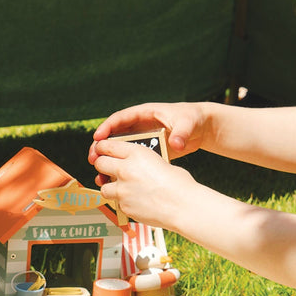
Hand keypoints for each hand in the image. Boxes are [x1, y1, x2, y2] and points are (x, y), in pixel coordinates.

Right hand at [89, 101, 210, 171]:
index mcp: (144, 114)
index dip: (107, 127)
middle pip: (115, 135)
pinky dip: (124, 169)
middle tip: (93, 159)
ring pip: (121, 150)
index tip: (98, 137)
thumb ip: (181, 133)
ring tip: (99, 174)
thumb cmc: (193, 119)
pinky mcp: (149, 151)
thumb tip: (176, 144)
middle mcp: (140, 126)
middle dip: (101, 147)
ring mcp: (143, 139)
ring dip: (109, 160)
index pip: (121, 118)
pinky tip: (117, 181)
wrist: (202, 128)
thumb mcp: (187, 123)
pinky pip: (132, 159)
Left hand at [90, 138, 195, 230]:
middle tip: (107, 169)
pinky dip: (123, 202)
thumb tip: (132, 166)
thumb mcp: (160, 161)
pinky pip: (116, 203)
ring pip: (103, 187)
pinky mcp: (124, 206)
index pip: (107, 146)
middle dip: (102, 166)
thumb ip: (141, 162)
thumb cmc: (179, 183)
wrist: (183, 206)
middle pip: (100, 164)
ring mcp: (122, 189)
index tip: (101, 151)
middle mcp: (125, 169)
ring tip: (122, 189)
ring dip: (110, 187)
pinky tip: (136, 202)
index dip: (102, 148)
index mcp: (136, 153)